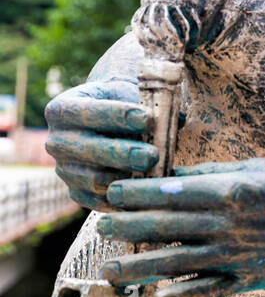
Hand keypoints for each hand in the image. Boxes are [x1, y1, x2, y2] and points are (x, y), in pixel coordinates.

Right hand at [45, 79, 158, 210]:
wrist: (111, 125)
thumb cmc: (125, 104)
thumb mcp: (133, 95)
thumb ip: (152, 104)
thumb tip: (177, 119)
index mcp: (62, 109)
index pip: (87, 112)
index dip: (118, 115)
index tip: (148, 118)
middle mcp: (56, 141)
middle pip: (88, 149)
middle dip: (123, 152)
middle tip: (152, 154)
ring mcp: (64, 170)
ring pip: (94, 179)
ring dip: (126, 178)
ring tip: (153, 173)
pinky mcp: (76, 193)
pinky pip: (99, 201)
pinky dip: (123, 199)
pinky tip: (146, 191)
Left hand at [94, 158, 264, 296]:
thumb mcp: (258, 167)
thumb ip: (215, 171)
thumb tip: (173, 173)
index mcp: (231, 191)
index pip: (174, 192)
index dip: (139, 194)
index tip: (112, 193)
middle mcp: (230, 224)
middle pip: (169, 227)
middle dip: (130, 227)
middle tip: (100, 226)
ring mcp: (239, 255)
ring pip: (180, 262)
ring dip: (142, 267)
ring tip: (111, 270)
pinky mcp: (250, 279)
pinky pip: (211, 291)